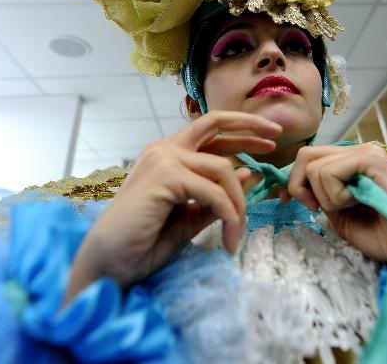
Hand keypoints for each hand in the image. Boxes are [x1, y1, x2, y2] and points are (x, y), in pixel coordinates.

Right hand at [65, 111, 281, 301]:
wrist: (110, 263)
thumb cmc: (144, 242)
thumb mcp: (191, 217)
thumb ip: (218, 195)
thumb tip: (252, 175)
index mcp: (167, 156)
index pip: (209, 133)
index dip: (240, 133)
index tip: (268, 143)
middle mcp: (163, 149)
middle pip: (213, 123)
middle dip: (248, 127)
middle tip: (276, 138)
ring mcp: (163, 159)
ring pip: (222, 170)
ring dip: (239, 205)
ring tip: (237, 235)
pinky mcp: (165, 176)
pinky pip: (213, 192)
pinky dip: (228, 215)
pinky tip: (229, 237)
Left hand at [286, 143, 386, 282]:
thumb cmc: (386, 237)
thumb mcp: (341, 218)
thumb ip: (321, 198)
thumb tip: (297, 187)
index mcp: (352, 162)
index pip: (308, 158)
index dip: (292, 180)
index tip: (288, 201)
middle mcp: (360, 150)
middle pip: (306, 155)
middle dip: (299, 186)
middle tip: (317, 208)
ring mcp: (367, 152)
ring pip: (314, 167)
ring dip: (326, 197)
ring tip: (354, 207)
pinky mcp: (371, 159)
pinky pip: (329, 172)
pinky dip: (336, 196)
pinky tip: (358, 202)